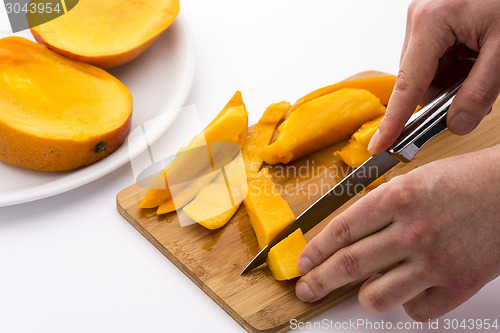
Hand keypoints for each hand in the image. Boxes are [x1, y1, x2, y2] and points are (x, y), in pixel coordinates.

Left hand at [295, 145, 499, 320]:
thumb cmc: (467, 180)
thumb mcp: (414, 178)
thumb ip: (380, 204)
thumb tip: (348, 232)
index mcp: (398, 197)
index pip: (341, 230)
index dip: (315, 250)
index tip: (304, 262)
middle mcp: (412, 231)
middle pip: (349, 265)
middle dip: (319, 282)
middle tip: (306, 289)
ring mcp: (435, 261)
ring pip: (377, 296)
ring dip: (362, 296)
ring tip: (361, 290)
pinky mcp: (458, 284)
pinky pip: (417, 310)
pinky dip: (407, 304)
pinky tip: (408, 292)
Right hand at [368, 0, 499, 154]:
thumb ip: (480, 91)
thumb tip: (459, 123)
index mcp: (431, 21)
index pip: (408, 84)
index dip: (395, 120)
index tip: (380, 144)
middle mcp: (420, 18)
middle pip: (417, 80)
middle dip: (445, 95)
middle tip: (477, 99)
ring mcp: (424, 19)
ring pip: (427, 72)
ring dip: (453, 81)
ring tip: (483, 66)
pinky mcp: (433, 21)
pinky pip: (435, 59)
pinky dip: (456, 68)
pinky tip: (476, 57)